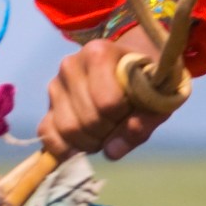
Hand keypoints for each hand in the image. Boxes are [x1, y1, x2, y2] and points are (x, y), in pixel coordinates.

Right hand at [38, 22, 170, 160]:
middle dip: (108, 132)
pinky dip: (66, 148)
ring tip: (107, 131)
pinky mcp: (48, 105)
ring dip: (91, 142)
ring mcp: (56, 85)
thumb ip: (143, 122)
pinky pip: (47, 134)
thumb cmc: (147, 80)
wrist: (131, 67)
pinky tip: (84, 144)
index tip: (133, 107)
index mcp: (99, 53)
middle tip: (121, 124)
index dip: (124, 116)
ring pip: (68, 130)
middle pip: (87, 120)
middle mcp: (71, 65)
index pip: (107, 102)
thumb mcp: (158, 96)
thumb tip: (111, 152)